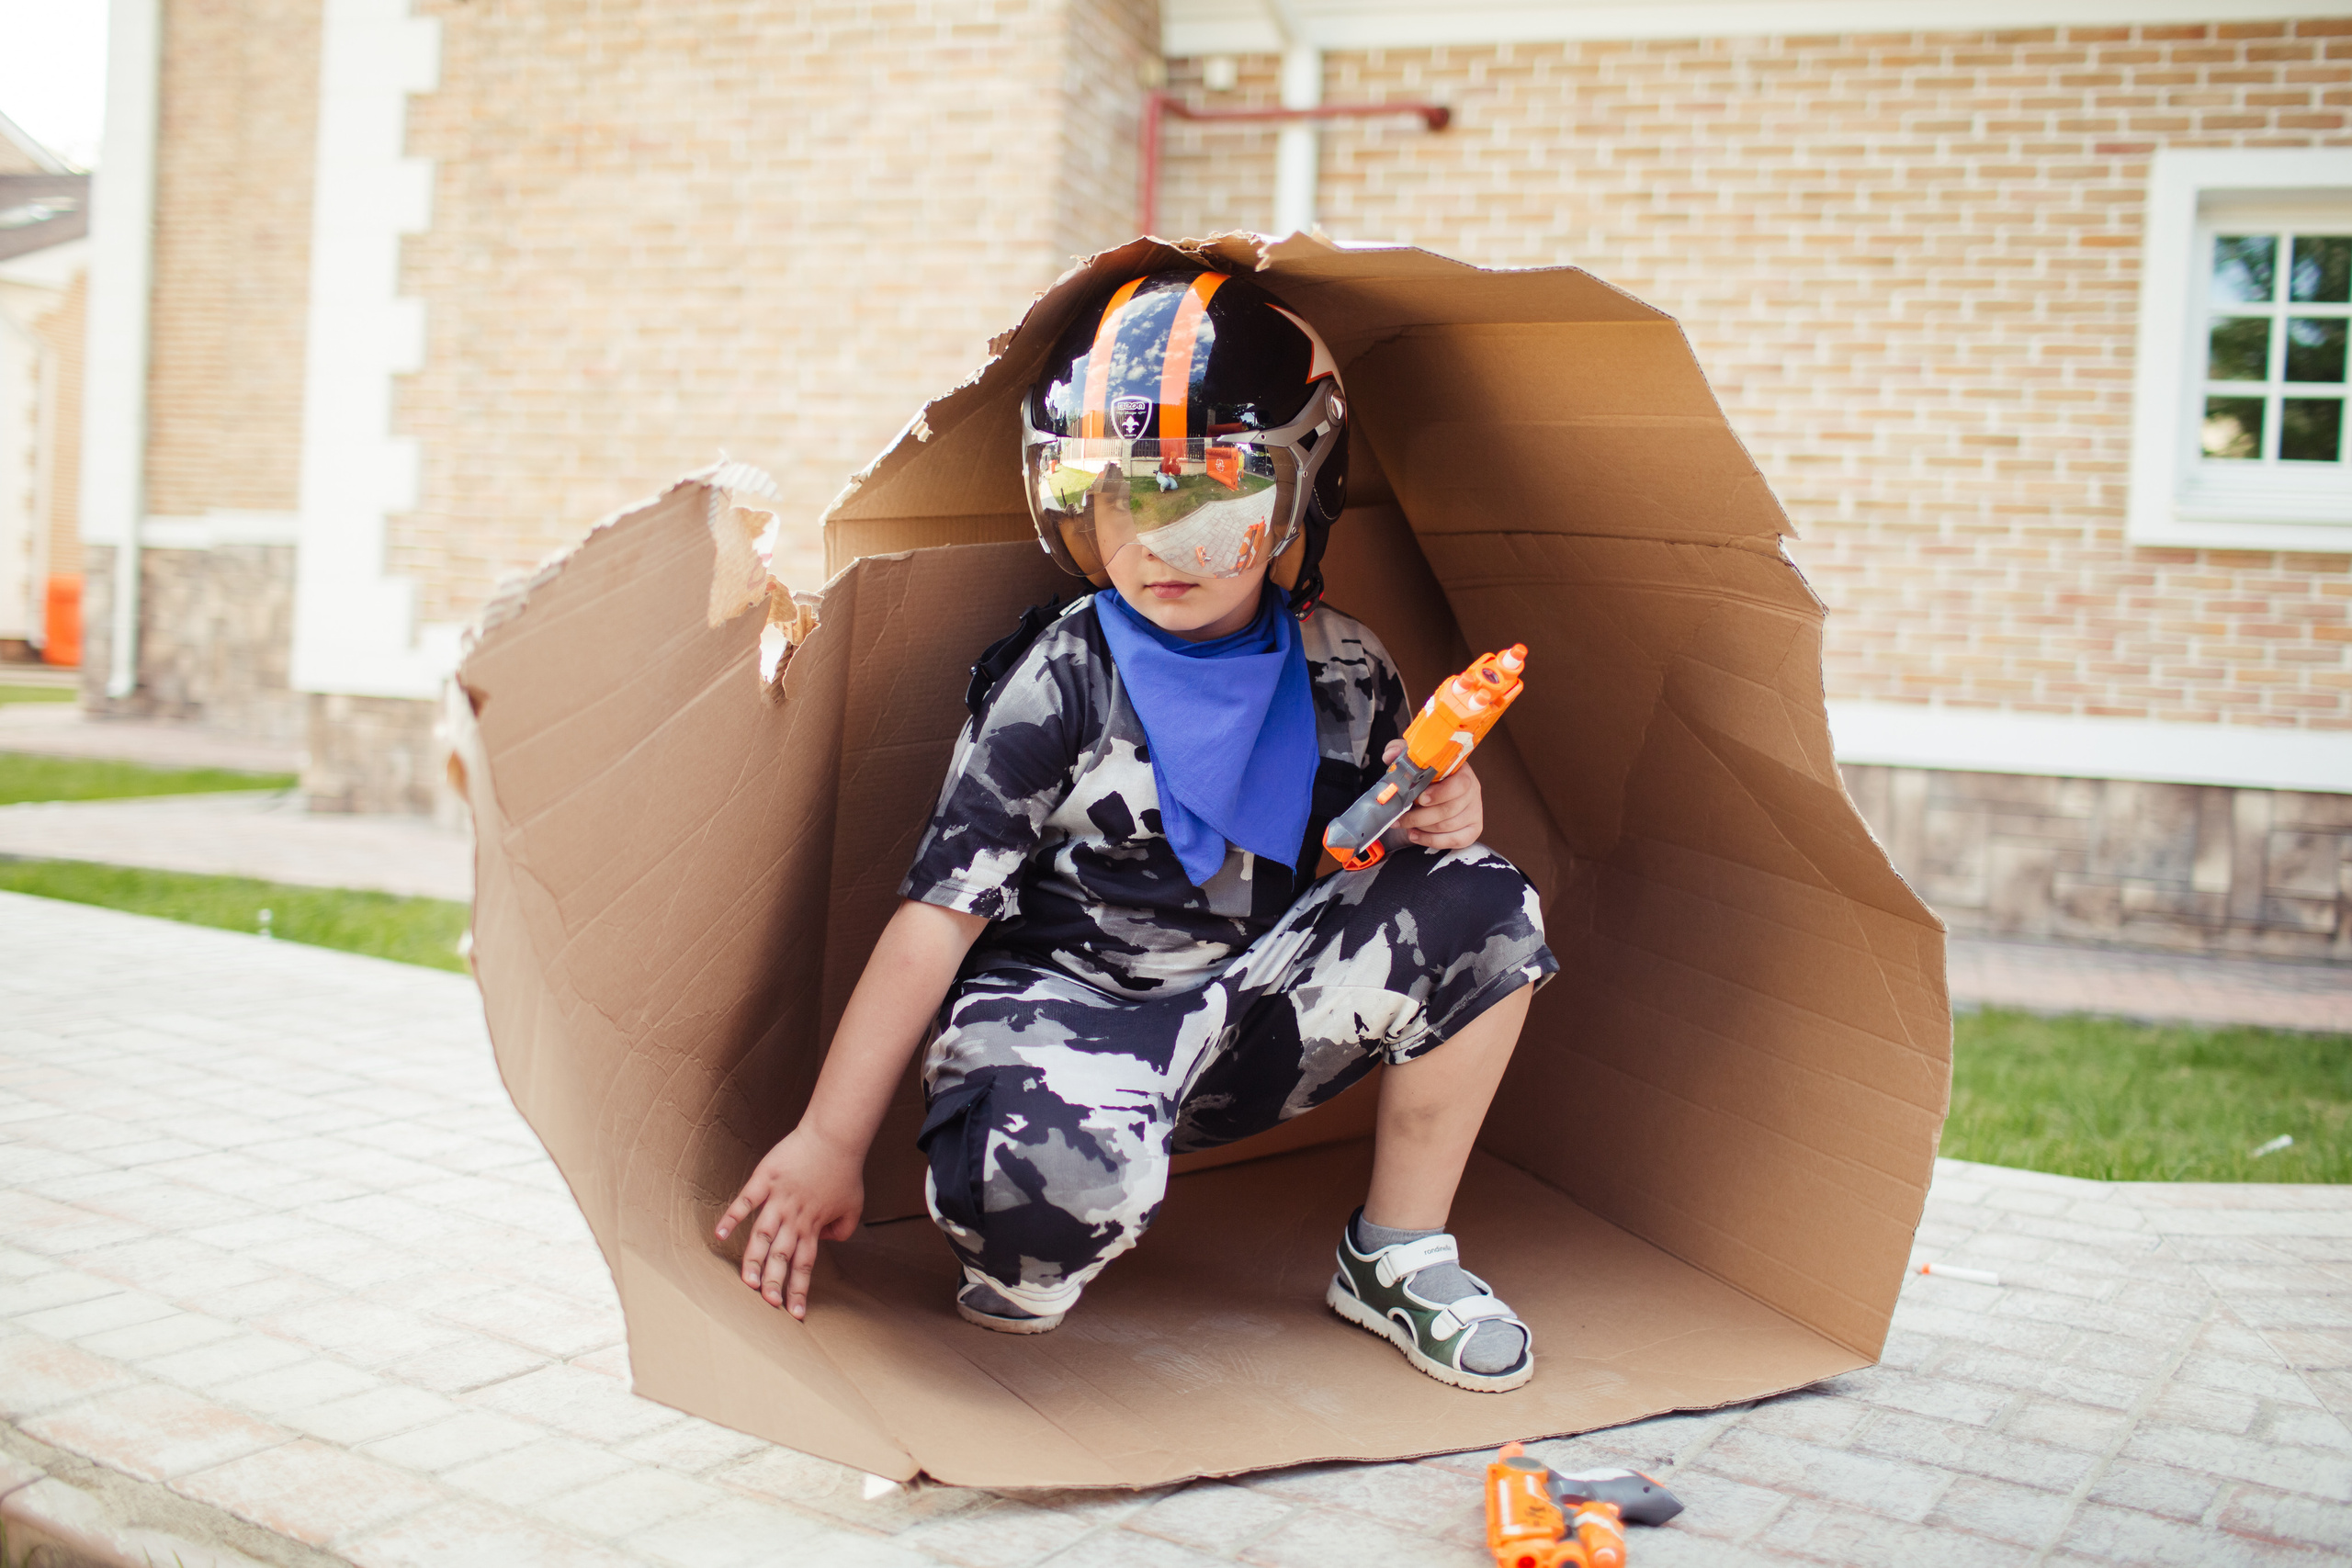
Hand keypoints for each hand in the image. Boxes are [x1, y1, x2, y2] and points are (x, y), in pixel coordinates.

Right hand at [715, 1124, 864, 1317]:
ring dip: (755, 1260)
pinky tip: (720, 1236)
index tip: (795, 1314)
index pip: (804, 1265)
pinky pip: (746, 1201)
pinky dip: (732, 1217)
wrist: (835, 1136)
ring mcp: (778, 1199)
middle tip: (769, 1305)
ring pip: (763, 1236)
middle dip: (776, 1283)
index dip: (799, 1290)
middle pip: (782, 1256)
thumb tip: (825, 1240)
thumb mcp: (853, 1206)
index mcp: (813, 1226)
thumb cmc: (844, 1170)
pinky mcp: (765, 1179)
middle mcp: (794, 1217)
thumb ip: (842, 1230)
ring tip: (748, 1282)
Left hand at [1383, 739, 1483, 850]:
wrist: (1435, 790)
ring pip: (1448, 826)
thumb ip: (1401, 752)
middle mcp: (1473, 792)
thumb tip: (1390, 756)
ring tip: (1404, 824)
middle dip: (1419, 816)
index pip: (1460, 785)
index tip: (1421, 798)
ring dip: (1422, 828)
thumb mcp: (1413, 759)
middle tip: (1399, 817)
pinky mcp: (1473, 830)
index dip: (1440, 794)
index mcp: (1462, 772)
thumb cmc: (1425, 775)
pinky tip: (1416, 835)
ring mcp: (1475, 812)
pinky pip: (1455, 841)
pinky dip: (1432, 841)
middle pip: (1449, 810)